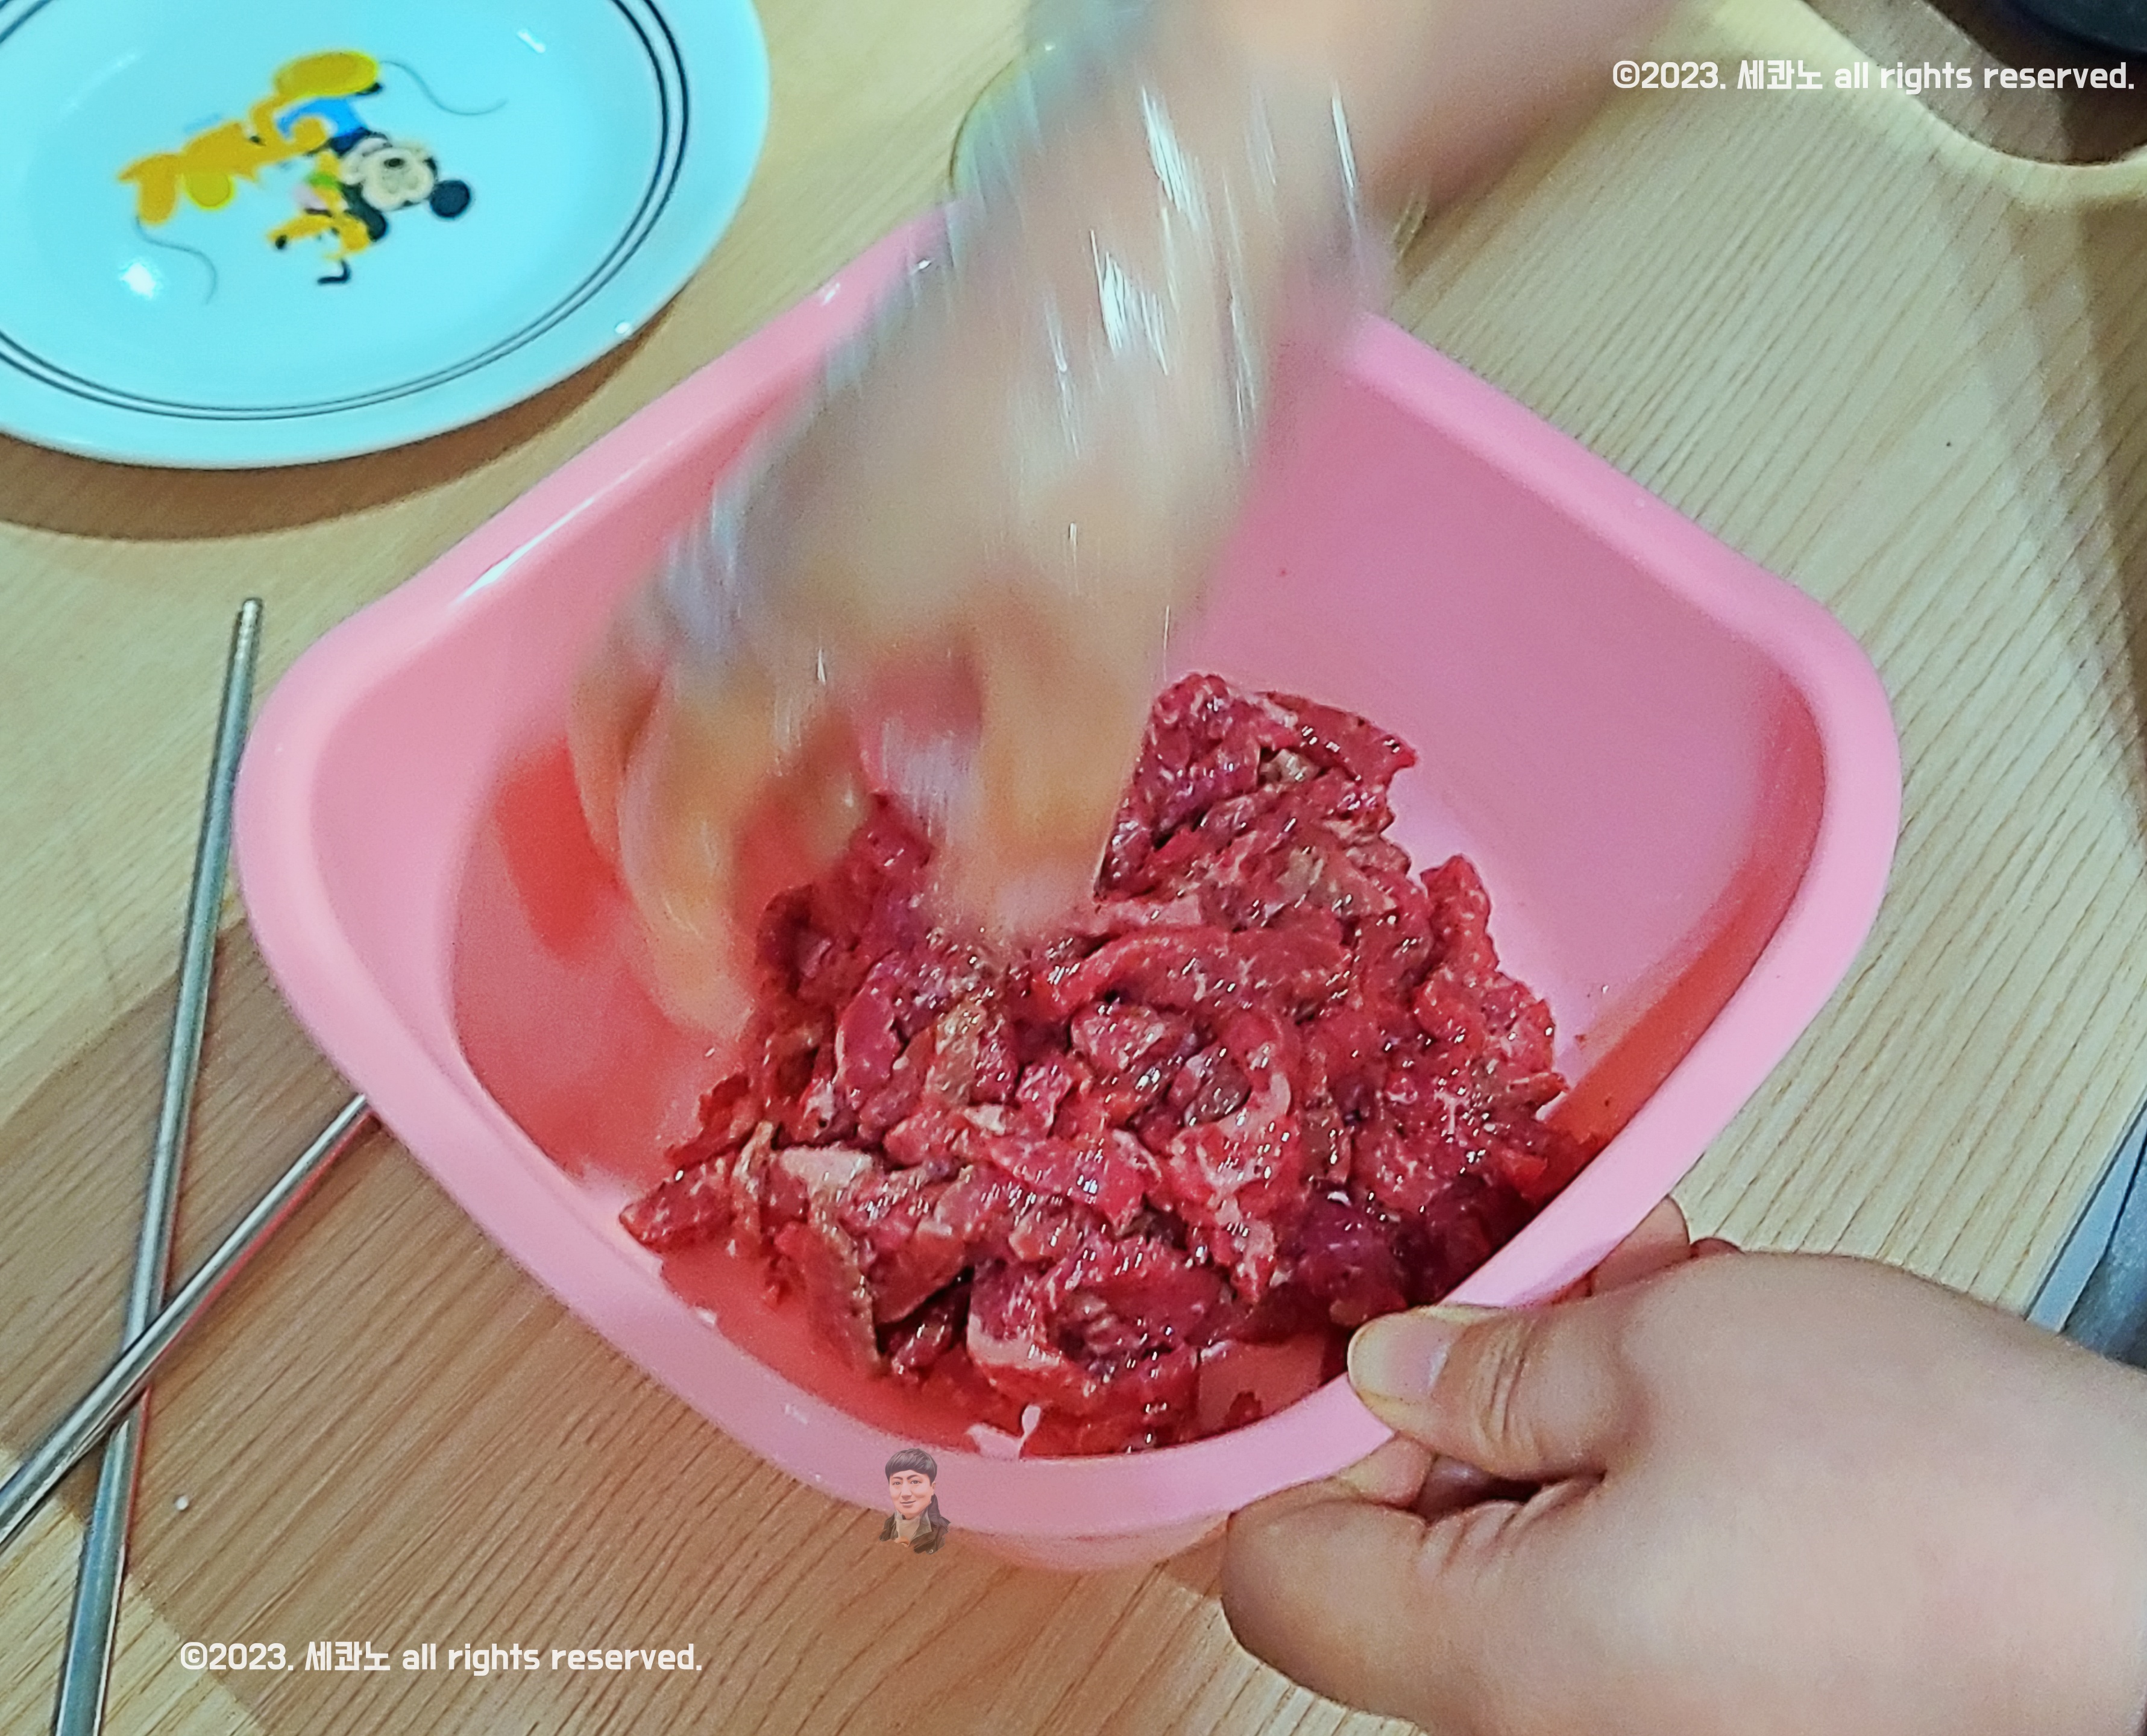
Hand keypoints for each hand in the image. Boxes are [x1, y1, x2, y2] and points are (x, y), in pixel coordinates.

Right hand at [567, 1, 1371, 1031]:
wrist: (1142, 222)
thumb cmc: (1107, 438)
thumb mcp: (1093, 655)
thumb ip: (1036, 808)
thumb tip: (990, 935)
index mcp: (775, 625)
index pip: (670, 806)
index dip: (677, 925)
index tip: (721, 1016)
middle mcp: (750, 558)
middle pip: (629, 716)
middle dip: (655, 833)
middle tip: (736, 918)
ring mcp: (793, 494)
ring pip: (692, 652)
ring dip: (722, 758)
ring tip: (819, 837)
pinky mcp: (853, 455)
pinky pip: (766, 598)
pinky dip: (788, 684)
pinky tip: (894, 712)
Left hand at [1222, 1225, 2146, 1735]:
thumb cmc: (1907, 1475)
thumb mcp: (1665, 1353)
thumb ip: (1488, 1366)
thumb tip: (1383, 1371)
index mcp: (1493, 1661)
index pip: (1276, 1576)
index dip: (1276, 1442)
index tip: (1320, 1327)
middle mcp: (1549, 1717)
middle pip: (1403, 1550)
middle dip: (1453, 1384)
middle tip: (1534, 1265)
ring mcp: (1645, 1709)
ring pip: (1527, 1529)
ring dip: (1564, 1391)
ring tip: (1654, 1275)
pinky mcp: (1729, 1685)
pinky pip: (1622, 1558)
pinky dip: (1638, 1447)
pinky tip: (1706, 1333)